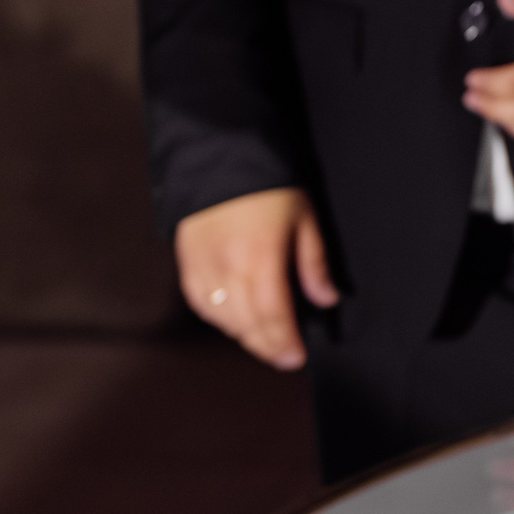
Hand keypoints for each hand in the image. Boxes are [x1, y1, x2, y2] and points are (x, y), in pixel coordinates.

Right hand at [174, 187, 337, 370]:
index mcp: (261, 257)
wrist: (221, 156)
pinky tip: (232, 318)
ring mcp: (204, 266)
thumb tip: (326, 297)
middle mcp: (228, 268)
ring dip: (244, 335)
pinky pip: (200, 303)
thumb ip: (314, 262)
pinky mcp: (187, 262)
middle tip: (283, 355)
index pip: (273, 317)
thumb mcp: (303, 217)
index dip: (284, 343)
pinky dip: (217, 317)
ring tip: (263, 338)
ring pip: (222, 319)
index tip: (295, 357)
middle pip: (247, 325)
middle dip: (267, 346)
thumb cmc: (267, 185)